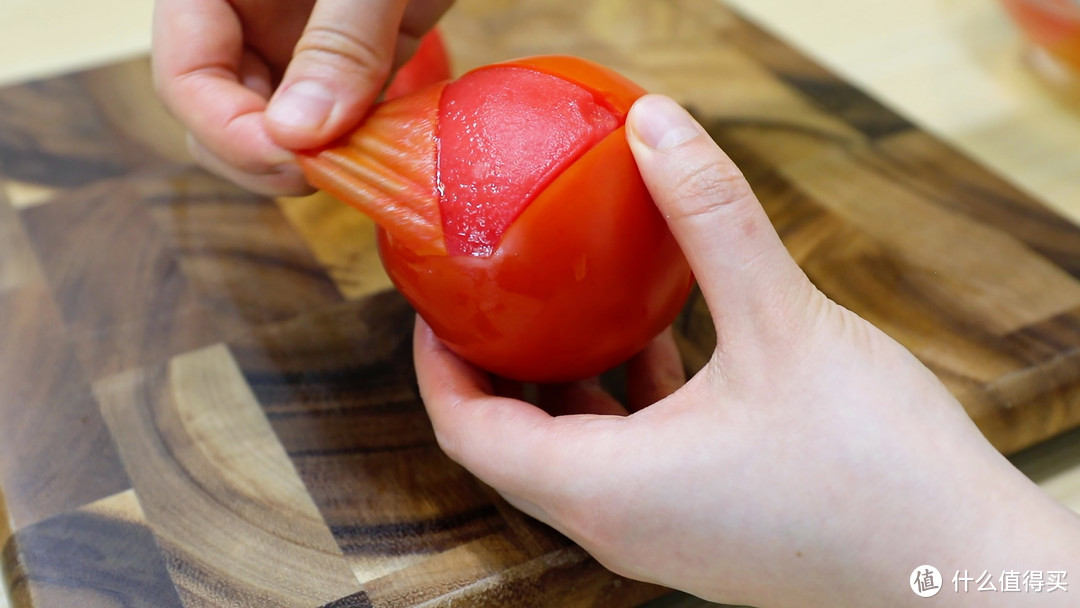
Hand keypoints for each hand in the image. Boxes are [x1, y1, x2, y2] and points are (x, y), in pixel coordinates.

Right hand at [152, 0, 453, 194]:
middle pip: (222, 115)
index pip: (184, 74)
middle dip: (265, 158)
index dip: (227, 131)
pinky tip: (390, 148)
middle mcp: (249, 17)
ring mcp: (301, 41)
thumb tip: (297, 138)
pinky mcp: (358, 58)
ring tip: (364, 161)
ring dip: (317, 161)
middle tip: (327, 173)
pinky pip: (343, 120)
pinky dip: (362, 145)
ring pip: (281, 130)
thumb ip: (339, 39)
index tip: (291, 161)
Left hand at [415, 94, 1079, 605]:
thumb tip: (659, 125)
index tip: (437, 299)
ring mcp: (662, 537)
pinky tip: (668, 343)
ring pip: (576, 453)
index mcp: (607, 490)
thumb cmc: (874, 466)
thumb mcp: (783, 320)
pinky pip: (632, 463)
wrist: (964, 565)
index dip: (437, 361)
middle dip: (498, 364)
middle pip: (513, 443)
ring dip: (568, 381)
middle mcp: (619, 526)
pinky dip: (627, 404)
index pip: (468, 429)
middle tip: (496, 291)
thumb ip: (712, 217)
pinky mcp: (705, 531)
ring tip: (578, 304)